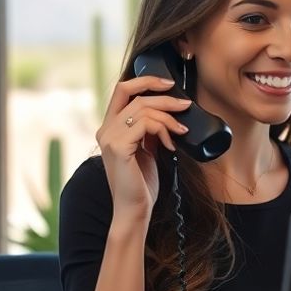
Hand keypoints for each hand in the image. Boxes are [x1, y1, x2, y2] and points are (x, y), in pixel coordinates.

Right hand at [95, 76, 192, 217]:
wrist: (134, 209)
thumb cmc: (141, 183)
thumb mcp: (147, 150)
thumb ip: (149, 131)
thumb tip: (167, 113)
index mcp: (110, 127)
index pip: (122, 89)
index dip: (145, 80)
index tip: (169, 84)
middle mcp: (105, 129)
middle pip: (133, 94)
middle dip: (164, 96)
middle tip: (186, 105)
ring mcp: (109, 137)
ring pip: (142, 108)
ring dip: (168, 118)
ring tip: (181, 131)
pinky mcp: (118, 147)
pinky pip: (145, 124)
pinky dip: (163, 130)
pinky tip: (170, 145)